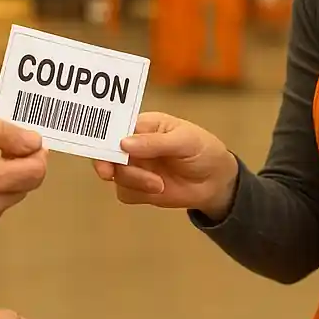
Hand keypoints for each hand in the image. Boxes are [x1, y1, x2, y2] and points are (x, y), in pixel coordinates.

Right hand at [92, 112, 238, 218]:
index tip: (102, 150)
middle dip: (108, 163)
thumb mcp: (184, 141)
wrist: (216, 181)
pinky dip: (138, 193)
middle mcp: (134, 145)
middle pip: (108, 152)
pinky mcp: (138, 188)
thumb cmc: (202, 150)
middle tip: (109, 173)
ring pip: (116, 175)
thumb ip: (155, 142)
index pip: (115, 126)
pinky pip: (125, 193)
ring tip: (159, 184)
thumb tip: (124, 143)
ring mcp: (135, 167)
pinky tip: (159, 190)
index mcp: (143, 125)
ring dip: (134, 181)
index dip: (104, 137)